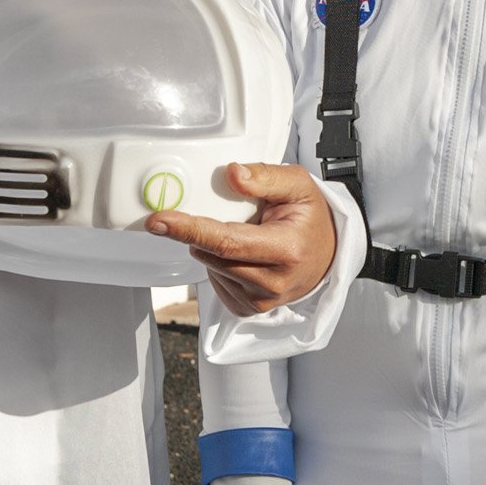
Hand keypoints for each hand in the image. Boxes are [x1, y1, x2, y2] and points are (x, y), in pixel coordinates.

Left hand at [149, 162, 338, 316]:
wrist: (327, 256)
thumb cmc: (310, 219)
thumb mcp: (298, 185)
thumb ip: (266, 176)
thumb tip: (232, 174)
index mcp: (286, 250)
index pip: (226, 241)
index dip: (188, 228)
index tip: (158, 220)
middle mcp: (273, 282)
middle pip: (211, 254)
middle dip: (203, 230)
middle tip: (226, 213)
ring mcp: (260, 301)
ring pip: (209, 267)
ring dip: (213, 247)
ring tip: (247, 235)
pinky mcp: (248, 310)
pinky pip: (215, 282)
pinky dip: (219, 264)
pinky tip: (243, 255)